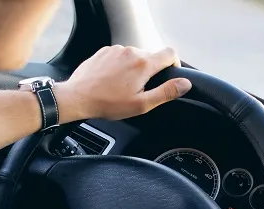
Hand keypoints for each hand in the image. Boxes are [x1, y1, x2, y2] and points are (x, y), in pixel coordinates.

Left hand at [55, 46, 192, 121]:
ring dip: (134, 68)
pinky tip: (112, 81)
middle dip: (150, 71)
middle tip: (140, 90)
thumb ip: (166, 92)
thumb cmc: (108, 103)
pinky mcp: (104, 51)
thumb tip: (185, 84)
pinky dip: (120, 66)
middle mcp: (131, 51)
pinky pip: (119, 56)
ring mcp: (116, 49)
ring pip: (134, 56)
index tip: (169, 75)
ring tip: (123, 87)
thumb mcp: (142, 104)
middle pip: (151, 56)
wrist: (77, 97)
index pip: (170, 53)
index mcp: (144, 64)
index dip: (174, 64)